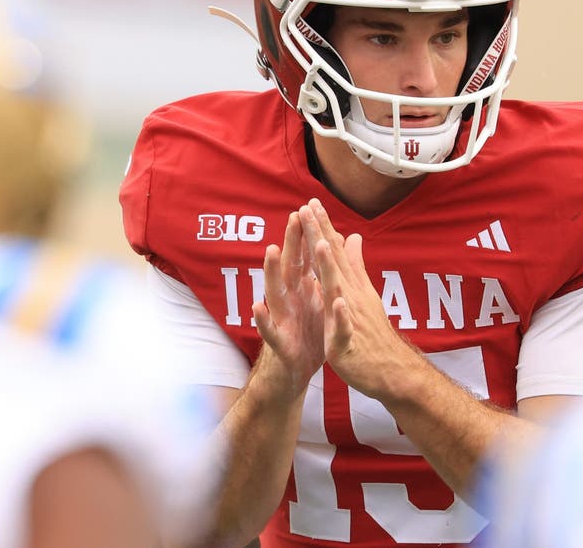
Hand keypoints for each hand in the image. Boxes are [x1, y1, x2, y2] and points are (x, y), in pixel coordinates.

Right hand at [251, 211, 329, 397]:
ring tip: (271, 252)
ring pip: (274, 293)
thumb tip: (326, 251)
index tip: (308, 208)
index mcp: (300, 292)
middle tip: (293, 218)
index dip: (305, 235)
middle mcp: (287, 301)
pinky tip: (256, 306)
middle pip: (288, 268)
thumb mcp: (317, 304)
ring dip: (272, 272)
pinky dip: (263, 319)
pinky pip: (269, 330)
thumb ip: (319, 277)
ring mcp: (280, 320)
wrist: (293, 374)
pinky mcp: (278, 343)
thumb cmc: (306, 336)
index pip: (302, 258)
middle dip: (290, 243)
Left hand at [298, 199, 423, 399]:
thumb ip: (355, 266)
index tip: (310, 202)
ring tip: (323, 244)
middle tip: (309, 209)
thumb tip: (353, 236)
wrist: (391, 370)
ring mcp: (349, 319)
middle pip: (333, 263)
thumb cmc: (373, 334)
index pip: (334, 253)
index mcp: (349, 287)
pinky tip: (339, 302)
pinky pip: (344, 328)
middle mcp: (350, 297)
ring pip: (338, 289)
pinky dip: (342, 315)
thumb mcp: (363, 295)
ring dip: (331, 267)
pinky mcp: (346, 343)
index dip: (322, 228)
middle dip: (320, 235)